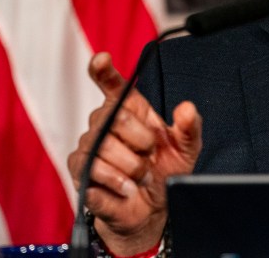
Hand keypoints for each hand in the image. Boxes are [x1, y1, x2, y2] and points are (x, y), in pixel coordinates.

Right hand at [67, 52, 201, 254]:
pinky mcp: (79, 170)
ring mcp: (89, 146)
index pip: (111, 84)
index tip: (102, 59)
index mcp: (130, 110)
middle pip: (114, 117)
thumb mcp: (186, 148)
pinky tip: (127, 188)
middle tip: (151, 155)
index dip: (103, 70)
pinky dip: (117, 182)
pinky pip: (92, 171)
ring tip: (141, 176)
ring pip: (103, 147)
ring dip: (131, 166)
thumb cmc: (166, 171)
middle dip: (140, 140)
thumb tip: (187, 107)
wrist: (152, 209)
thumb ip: (189, 127)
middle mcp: (105, 123)